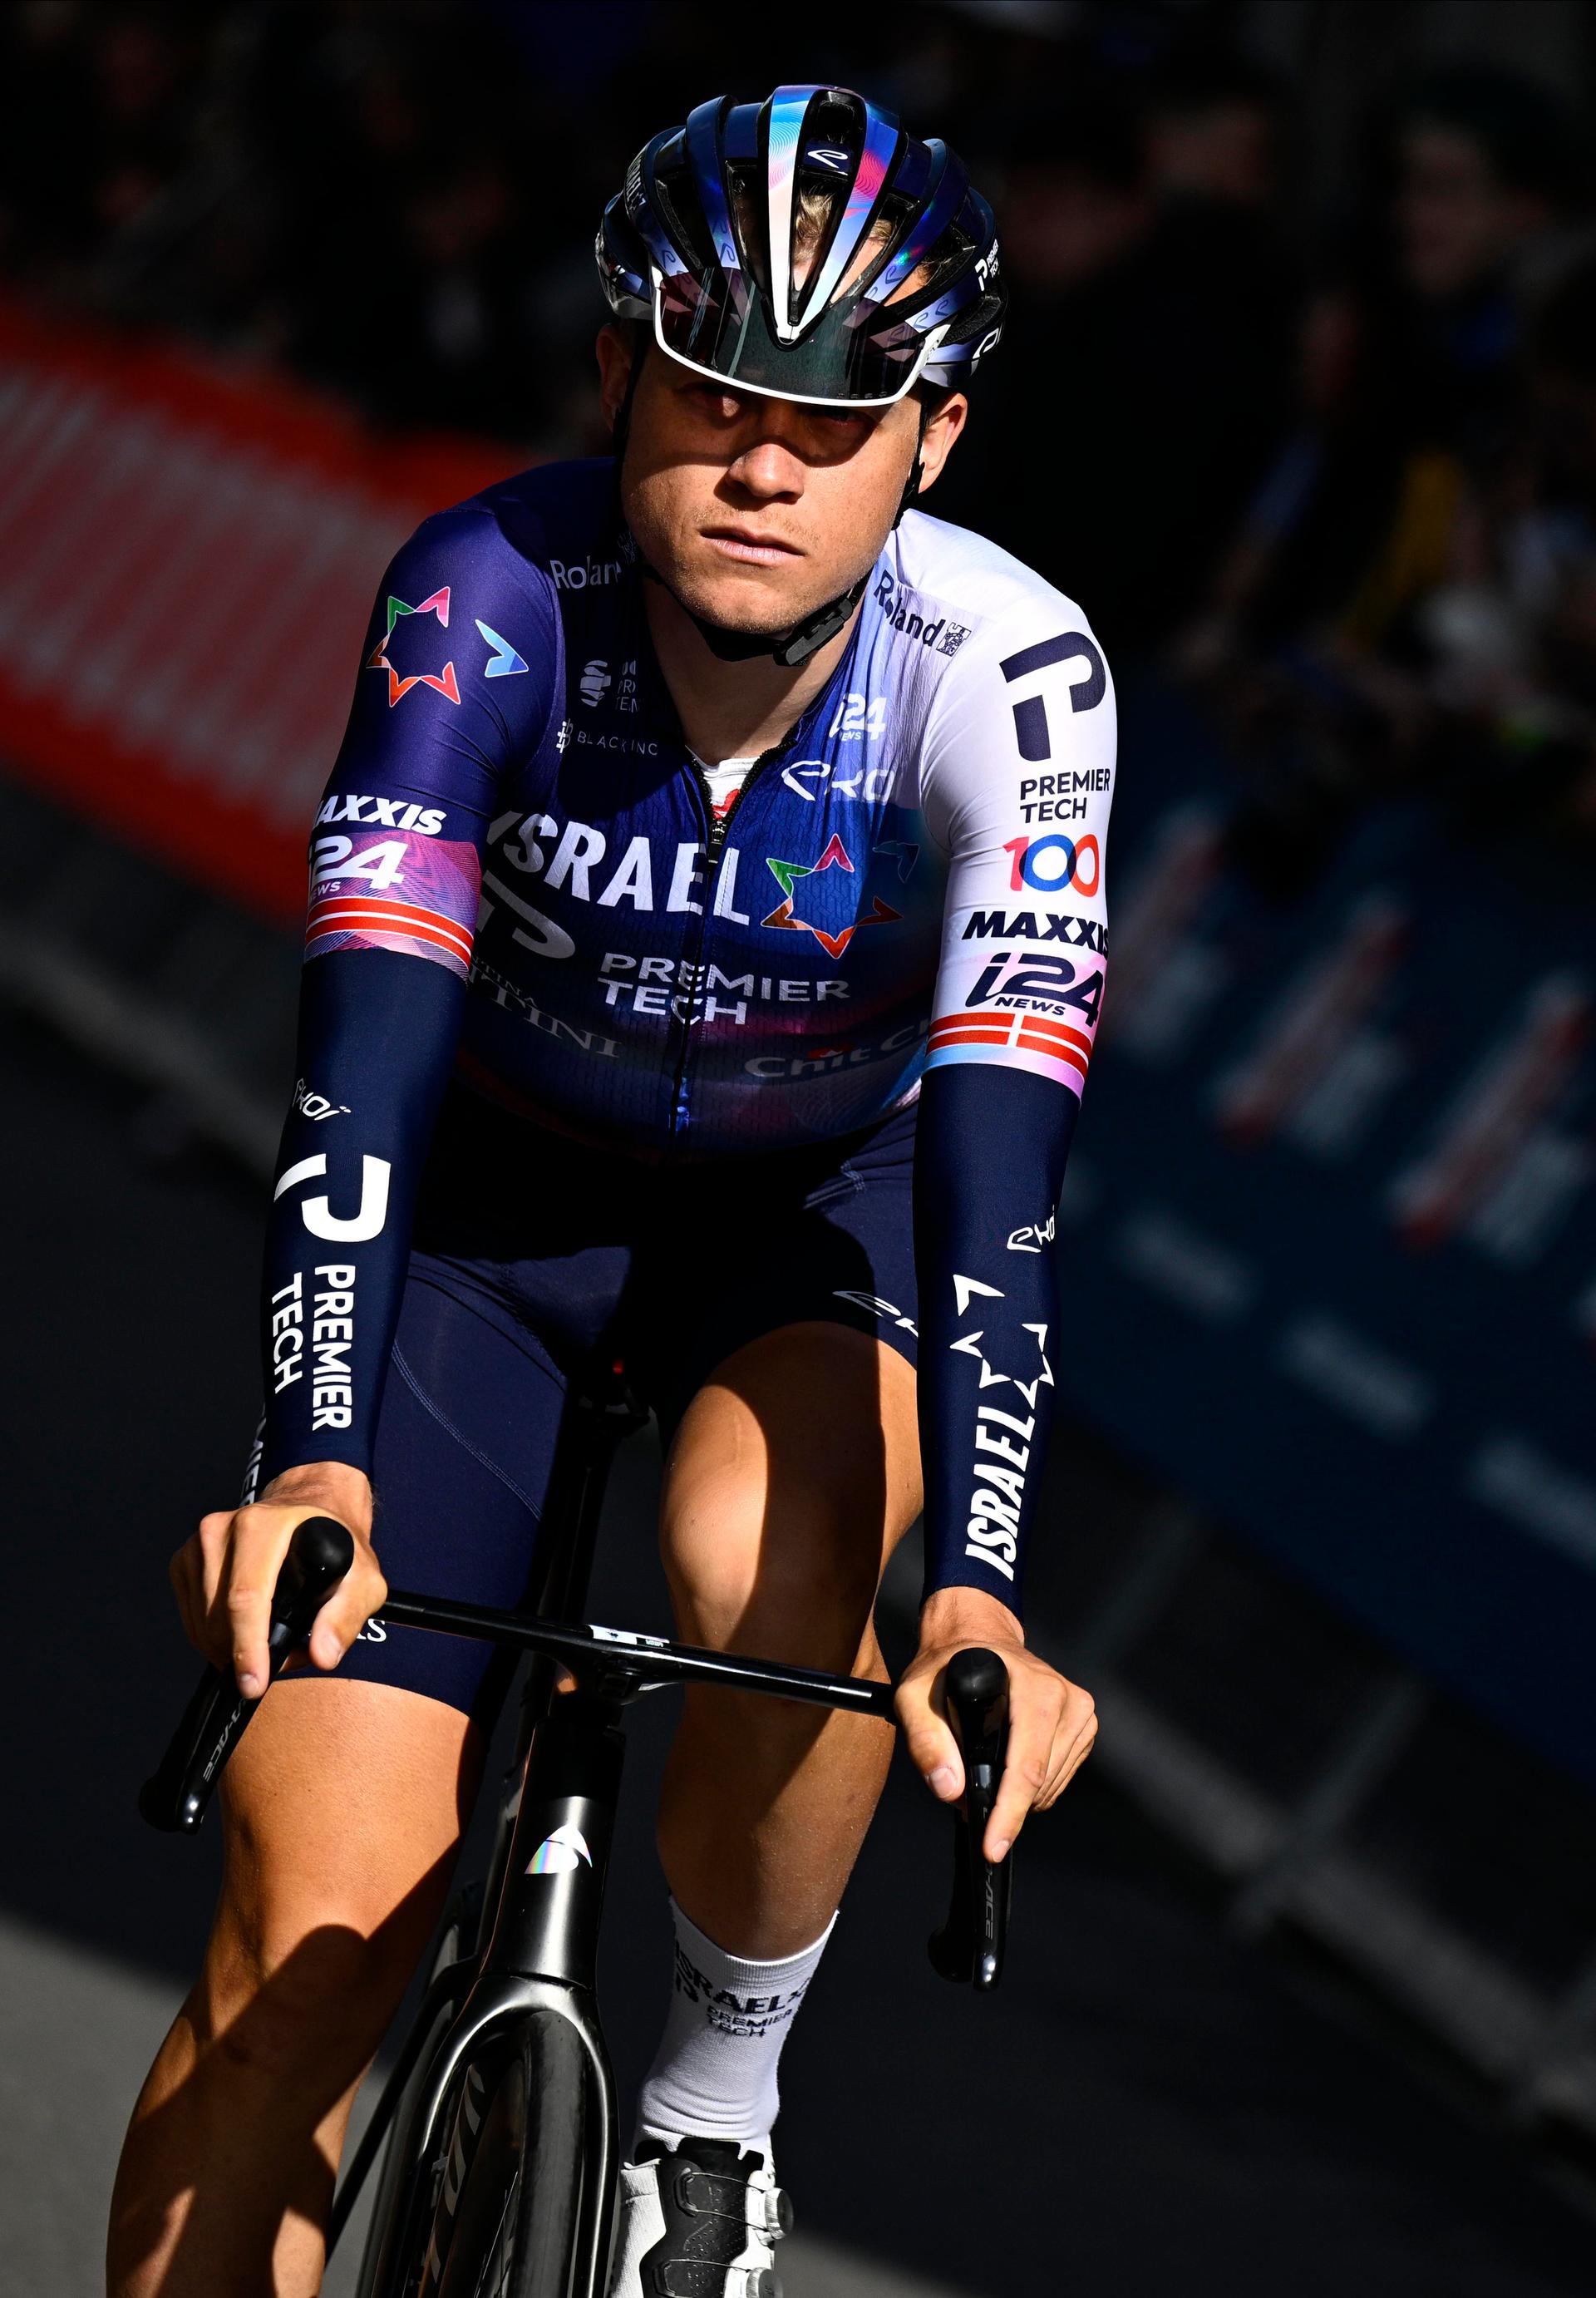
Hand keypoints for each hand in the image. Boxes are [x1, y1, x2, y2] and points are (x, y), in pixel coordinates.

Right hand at [169, 1461, 382, 1698]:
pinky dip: (217, 1638)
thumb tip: (323, 1654)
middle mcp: (223, 1529)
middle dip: (249, 1655)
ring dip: (234, 1650)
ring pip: (203, 1624)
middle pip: (221, 1618)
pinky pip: (193, 1620)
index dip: (249, 1647)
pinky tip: (250, 1630)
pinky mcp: (185, 1561)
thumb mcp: (363, 1576)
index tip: (254, 1684)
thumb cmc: (336, 1542)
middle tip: (289, 1659)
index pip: (246, 1597)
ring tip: (276, 1641)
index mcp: (264, 1525)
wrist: (308, 1508)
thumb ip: (348, 1615)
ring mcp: (198, 1545)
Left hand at [895, 1585, 1096, 1863]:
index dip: (1009, 1812)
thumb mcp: (914, 1696)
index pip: (1027, 1765)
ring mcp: (1080, 1711)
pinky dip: (1034, 1787)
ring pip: (1052, 1785)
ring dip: (1019, 1798)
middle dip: (1005, 1807)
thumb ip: (926, 1741)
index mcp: (1033, 1687)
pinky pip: (1060, 1777)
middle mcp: (1065, 1697)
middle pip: (1041, 1782)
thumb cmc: (944, 1667)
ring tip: (985, 1777)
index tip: (993, 1846)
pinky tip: (1010, 1769)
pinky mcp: (1084, 1724)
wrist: (975, 1638)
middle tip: (969, 1806)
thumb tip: (949, 1788)